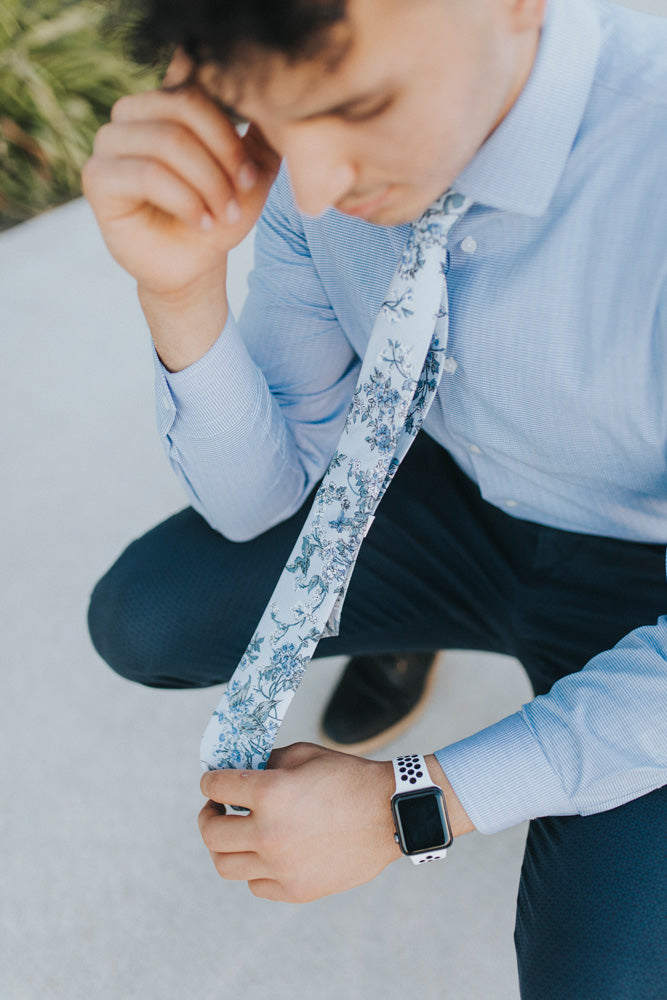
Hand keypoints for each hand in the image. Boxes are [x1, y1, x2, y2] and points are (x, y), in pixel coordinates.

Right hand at [82, 50, 280, 298]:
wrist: (193, 266)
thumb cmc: (218, 214)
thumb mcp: (252, 173)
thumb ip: (263, 134)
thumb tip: (275, 97)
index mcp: (164, 101)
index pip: (199, 89)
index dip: (229, 131)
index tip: (252, 175)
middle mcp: (131, 114)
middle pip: (182, 106)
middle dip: (221, 156)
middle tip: (241, 196)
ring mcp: (108, 143)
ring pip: (167, 141)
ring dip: (207, 182)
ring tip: (224, 215)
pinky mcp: (96, 177)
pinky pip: (147, 174)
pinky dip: (185, 200)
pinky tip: (203, 223)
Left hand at [198, 742, 402, 902]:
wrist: (390, 813)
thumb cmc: (348, 778)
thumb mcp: (303, 755)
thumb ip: (265, 764)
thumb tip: (237, 772)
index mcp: (269, 794)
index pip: (216, 787)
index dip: (211, 780)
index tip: (214, 781)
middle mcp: (269, 834)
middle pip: (211, 832)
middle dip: (209, 815)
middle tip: (217, 808)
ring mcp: (281, 867)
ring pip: (226, 865)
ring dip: (224, 846)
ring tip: (236, 834)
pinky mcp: (296, 890)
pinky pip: (256, 884)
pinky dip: (253, 868)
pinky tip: (266, 853)